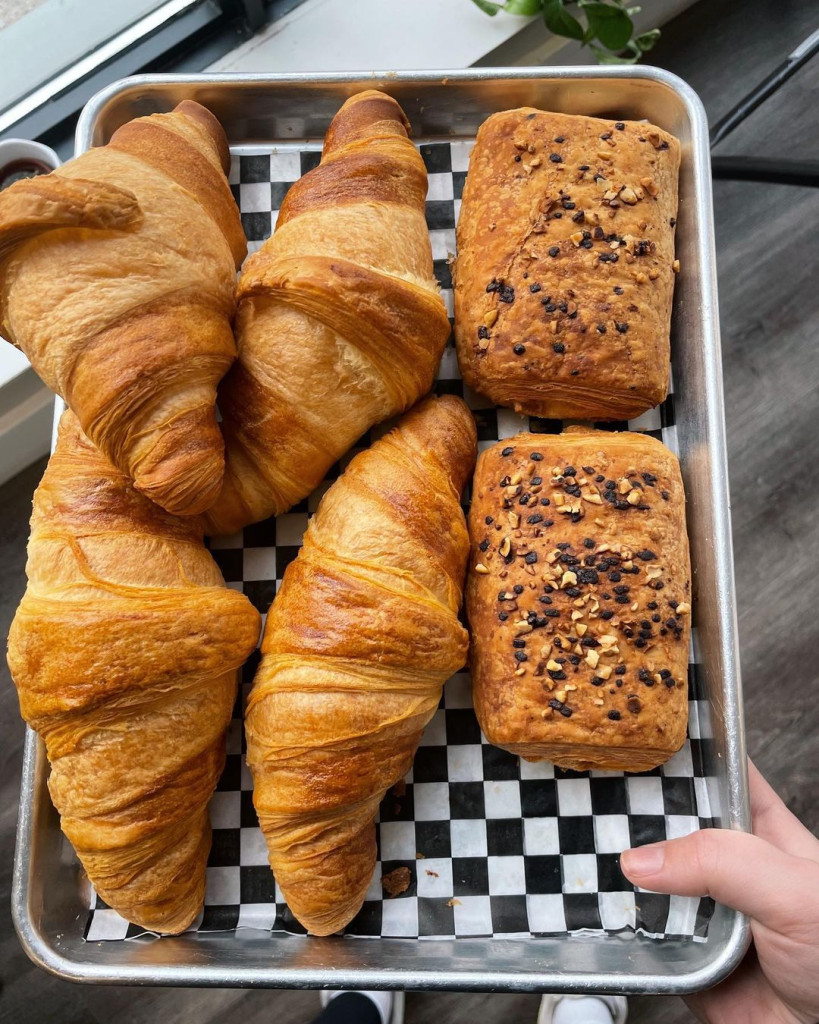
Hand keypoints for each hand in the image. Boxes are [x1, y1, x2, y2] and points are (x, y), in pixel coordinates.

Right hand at [620, 761, 818, 1023]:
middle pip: (669, 821)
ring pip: (648, 877)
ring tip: (595, 852)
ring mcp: (703, 909)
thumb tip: (644, 858)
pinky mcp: (683, 955)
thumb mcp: (794, 891)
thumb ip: (723, 862)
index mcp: (762, 830)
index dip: (680, 750)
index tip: (636, 731)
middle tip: (597, 793)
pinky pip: (642, 934)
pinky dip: (625, 927)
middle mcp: (727, 865)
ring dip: (627, 874)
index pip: (717, 771)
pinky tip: (610, 911)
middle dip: (637, 811)